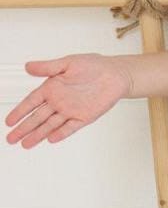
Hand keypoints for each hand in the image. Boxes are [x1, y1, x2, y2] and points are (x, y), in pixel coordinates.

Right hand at [4, 53, 132, 148]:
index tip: (9, 122)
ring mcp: (71, 110)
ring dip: (38, 134)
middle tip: (11, 139)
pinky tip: (50, 139)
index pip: (31, 102)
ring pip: (50, 125)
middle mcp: (59, 101)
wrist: (115, 74)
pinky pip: (70, 127)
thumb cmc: (92, 65)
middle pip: (37, 118)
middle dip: (24, 128)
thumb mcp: (68, 63)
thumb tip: (28, 67)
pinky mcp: (84, 117)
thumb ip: (48, 68)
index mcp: (52, 87)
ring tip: (25, 144)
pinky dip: (61, 133)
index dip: (20, 112)